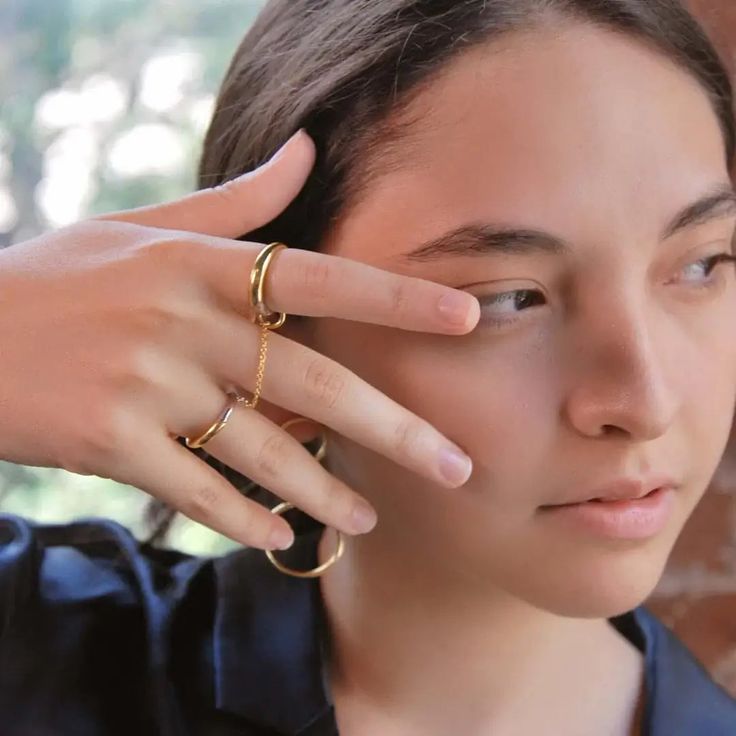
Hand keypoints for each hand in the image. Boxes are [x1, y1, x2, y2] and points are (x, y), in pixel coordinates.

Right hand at [0, 129, 478, 549]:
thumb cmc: (64, 277)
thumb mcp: (144, 226)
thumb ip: (237, 202)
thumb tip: (306, 147)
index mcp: (199, 265)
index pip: (319, 277)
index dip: (397, 297)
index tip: (469, 317)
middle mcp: (183, 323)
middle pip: (312, 381)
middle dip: (394, 428)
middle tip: (457, 466)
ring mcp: (145, 386)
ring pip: (261, 449)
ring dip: (322, 490)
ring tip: (369, 519)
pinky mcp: (109, 442)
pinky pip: (195, 491)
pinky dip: (241, 519)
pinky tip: (280, 537)